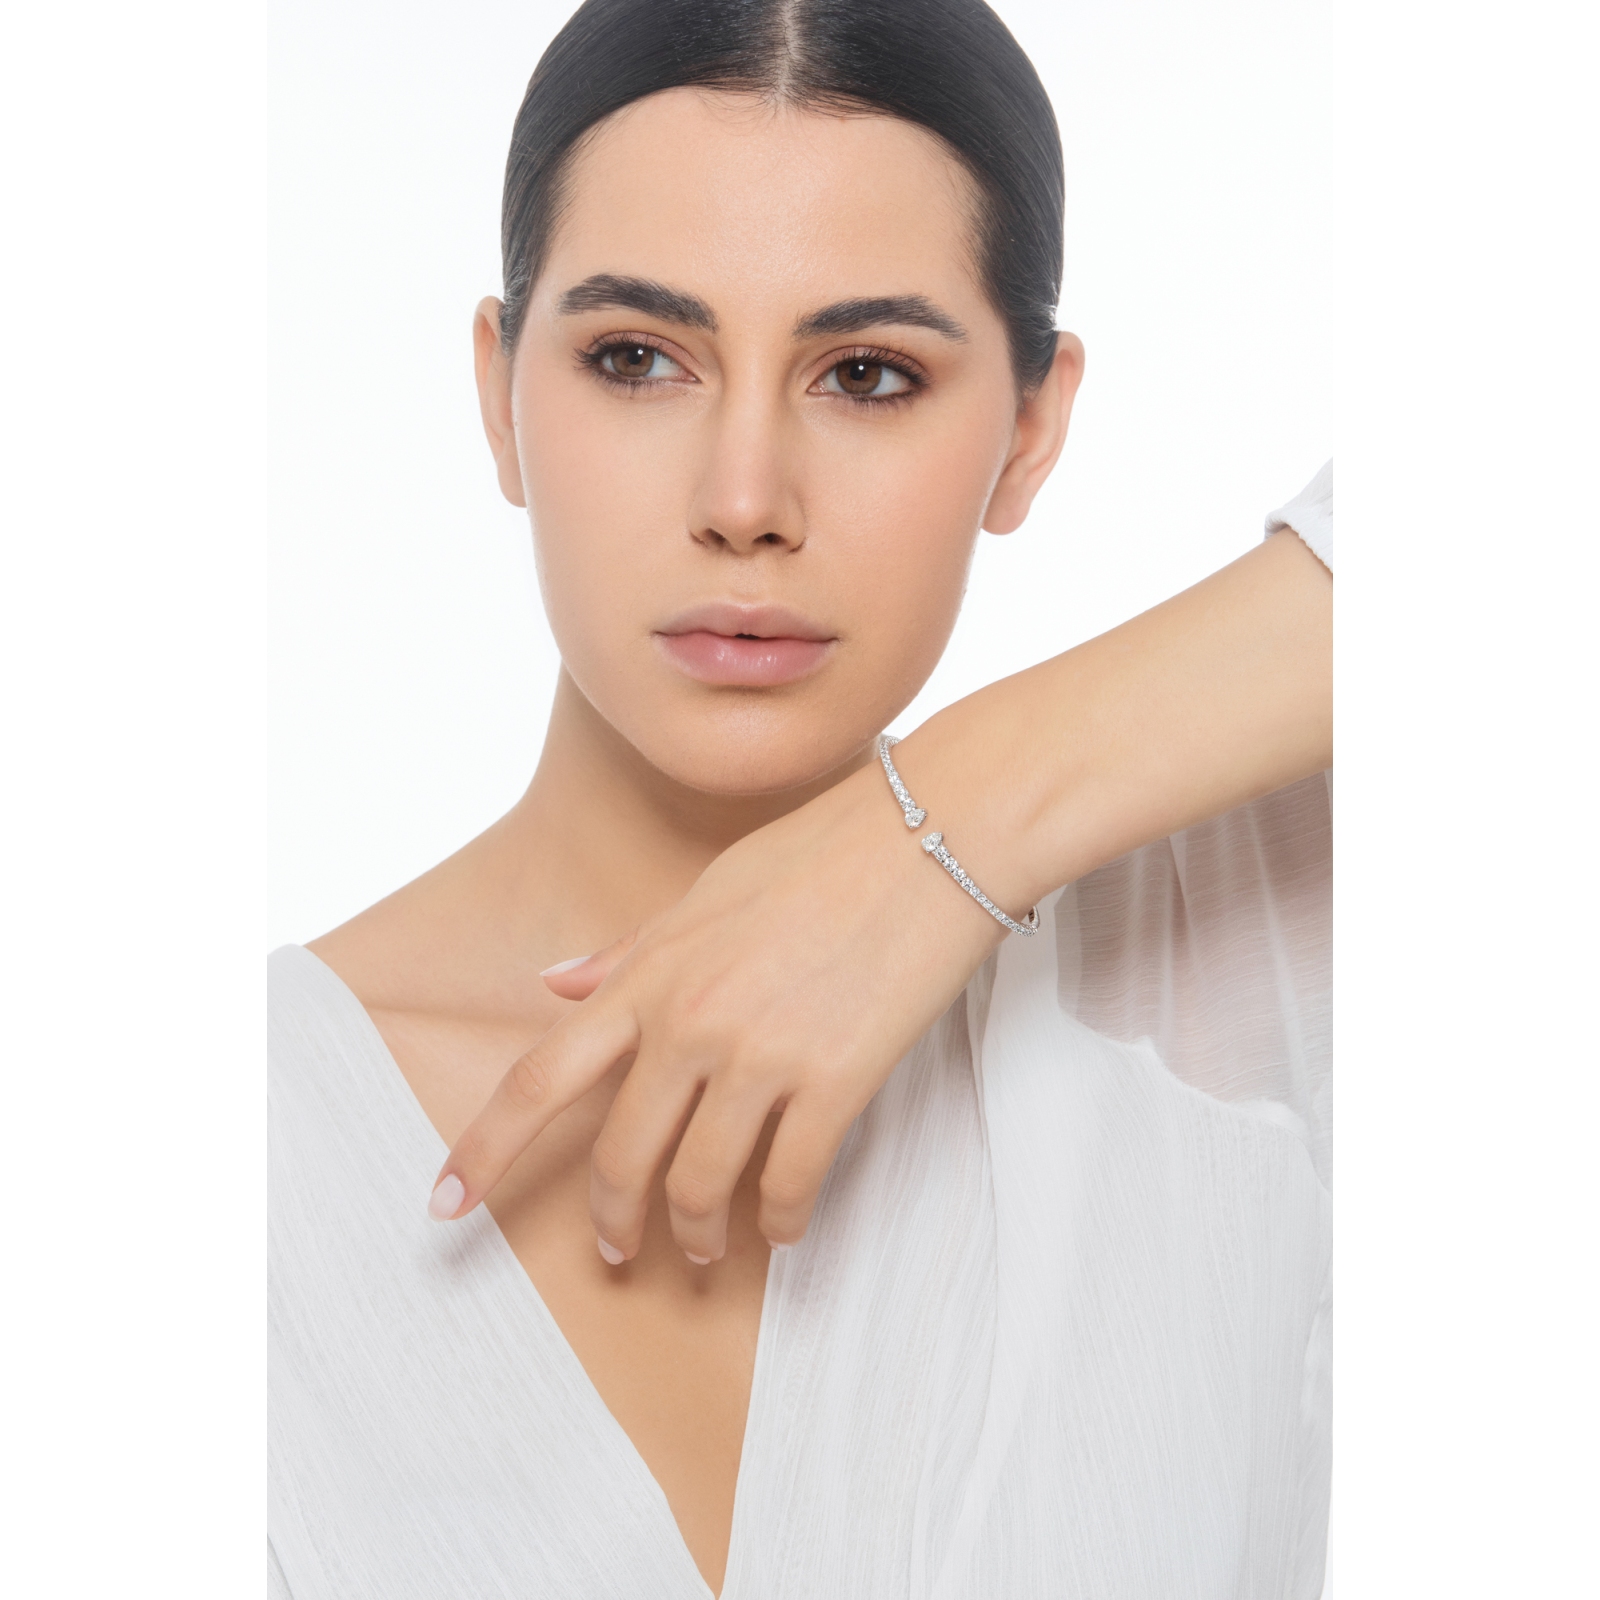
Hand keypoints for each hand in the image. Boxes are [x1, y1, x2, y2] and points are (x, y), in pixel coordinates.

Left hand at [426, 530, 1331, 1258]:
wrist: (936, 832)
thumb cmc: (825, 848)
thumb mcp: (708, 889)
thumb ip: (629, 952)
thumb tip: (556, 983)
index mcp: (650, 974)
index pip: (541, 1078)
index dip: (483, 1151)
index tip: (446, 1205)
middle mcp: (690, 1021)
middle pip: (618, 1156)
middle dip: (611, 1221)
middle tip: (619, 1252)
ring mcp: (760, 1055)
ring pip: (699, 1185)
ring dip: (695, 1236)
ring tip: (705, 1252)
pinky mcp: (834, 1082)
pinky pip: (789, 1184)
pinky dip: (780, 1224)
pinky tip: (783, 1231)